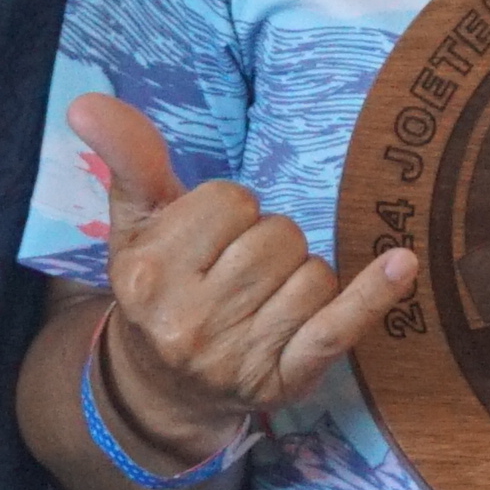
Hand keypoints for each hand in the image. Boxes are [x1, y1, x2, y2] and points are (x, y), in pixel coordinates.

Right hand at [69, 93, 416, 467]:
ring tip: (262, 301)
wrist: (163, 387)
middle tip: (236, 276)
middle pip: (278, 236)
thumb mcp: (135, 225)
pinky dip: (374, 296)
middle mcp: (189, 319)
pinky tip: (401, 265)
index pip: (232, 202)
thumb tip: (88, 102)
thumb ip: (126, 160)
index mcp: (149, 272)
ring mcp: (239, 355)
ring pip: (312, 273)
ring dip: (300, 277)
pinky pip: (338, 327)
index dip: (230, 214)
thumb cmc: (159, 287)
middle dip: (268, 244)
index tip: (210, 243)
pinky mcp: (285, 379)